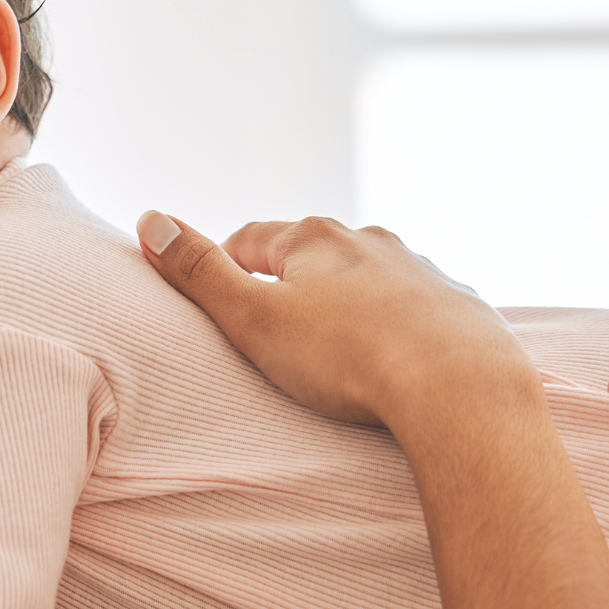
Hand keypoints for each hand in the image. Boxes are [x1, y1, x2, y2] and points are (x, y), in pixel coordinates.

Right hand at [135, 211, 532, 430]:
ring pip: (367, 278)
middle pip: (311, 255)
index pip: (249, 240)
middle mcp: (370, 240)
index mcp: (313, 238)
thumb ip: (198, 272)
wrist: (460, 388)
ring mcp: (420, 270)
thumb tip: (149, 219)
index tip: (218, 300)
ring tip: (334, 349)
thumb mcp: (253, 318)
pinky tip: (394, 360)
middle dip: (289, 285)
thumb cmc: (348, 358)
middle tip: (272, 331)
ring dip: (346, 303)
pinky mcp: (459, 306)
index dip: (225, 269)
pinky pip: (414, 308)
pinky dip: (397, 326)